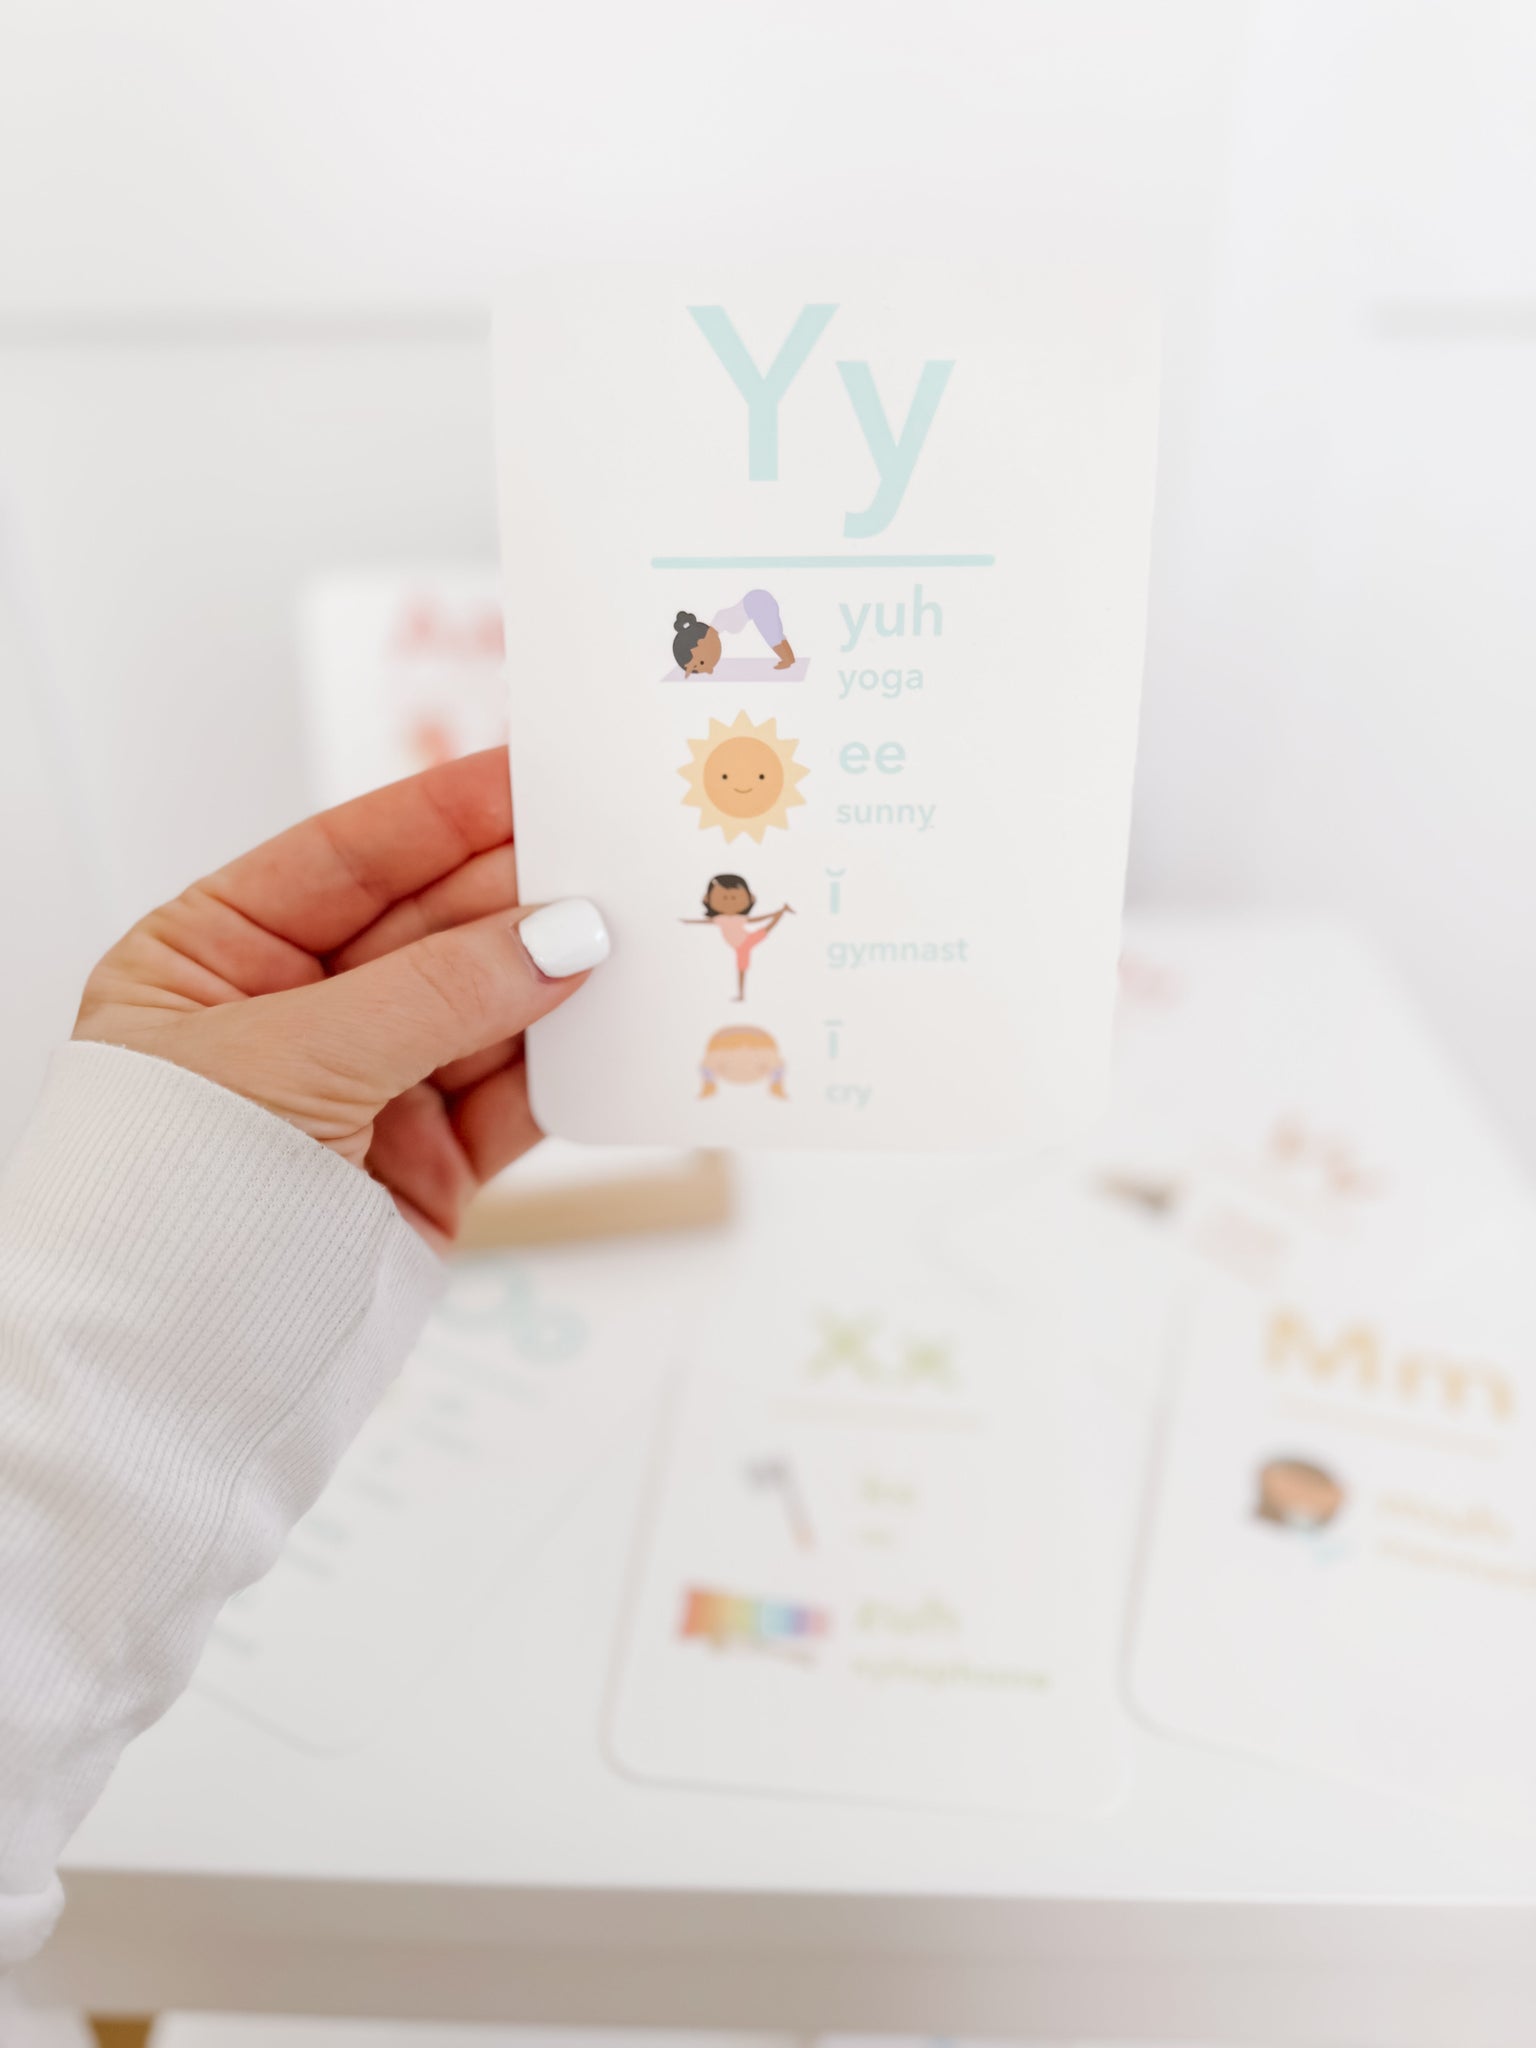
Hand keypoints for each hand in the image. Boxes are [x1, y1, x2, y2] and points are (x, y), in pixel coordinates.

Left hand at [72, 750, 608, 1250]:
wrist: (169, 1383)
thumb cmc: (168, 1205)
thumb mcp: (290, 1062)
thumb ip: (434, 992)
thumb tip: (564, 932)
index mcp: (210, 956)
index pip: (345, 858)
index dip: (443, 813)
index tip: (534, 772)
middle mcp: (288, 1016)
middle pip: (427, 927)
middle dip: (519, 892)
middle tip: (617, 852)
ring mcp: (361, 1094)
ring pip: (481, 1010)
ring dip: (558, 976)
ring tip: (643, 928)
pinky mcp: (423, 1170)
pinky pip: (510, 1097)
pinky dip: (568, 1066)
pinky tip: (620, 1024)